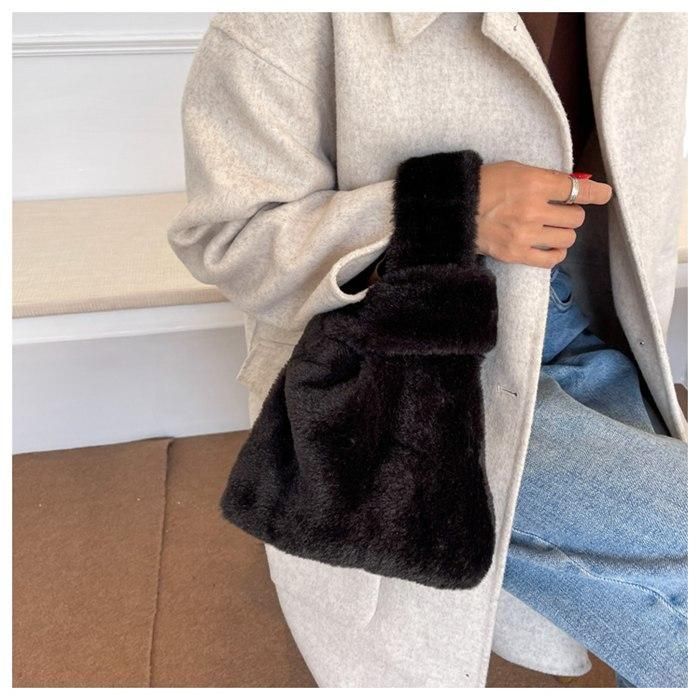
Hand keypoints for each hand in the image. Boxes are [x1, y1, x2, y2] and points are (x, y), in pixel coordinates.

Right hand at [475, 160, 612, 267]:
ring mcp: (525, 235)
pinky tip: (550, 247)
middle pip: (575, 217)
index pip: (577, 190)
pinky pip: (551, 260)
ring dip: (563, 233)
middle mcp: (533, 211)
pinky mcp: (517, 254)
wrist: (457, 210)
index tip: (605, 195)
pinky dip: (556, 253)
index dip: (596, 193)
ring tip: (551, 229)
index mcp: (534, 184)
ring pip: (567, 238)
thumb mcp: (516, 170)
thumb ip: (545, 178)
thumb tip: (573, 185)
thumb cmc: (484, 185)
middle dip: (571, 213)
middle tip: (559, 211)